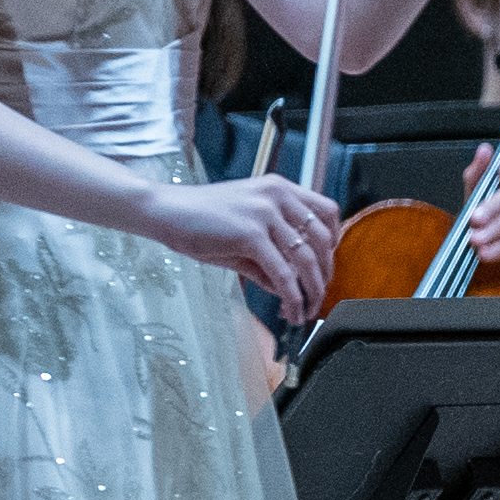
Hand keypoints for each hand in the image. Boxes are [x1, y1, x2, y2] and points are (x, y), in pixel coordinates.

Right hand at [144, 174, 339, 307]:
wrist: (166, 210)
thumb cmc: (200, 219)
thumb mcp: (244, 230)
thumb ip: (270, 255)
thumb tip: (289, 286)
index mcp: (280, 188)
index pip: (327, 211)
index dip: (334, 242)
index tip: (327, 266)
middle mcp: (278, 195)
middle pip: (323, 239)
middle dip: (325, 274)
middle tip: (319, 296)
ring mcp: (265, 213)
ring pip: (306, 258)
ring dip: (312, 290)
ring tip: (307, 310)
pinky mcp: (250, 234)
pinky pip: (282, 272)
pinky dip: (291, 296)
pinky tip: (290, 309)